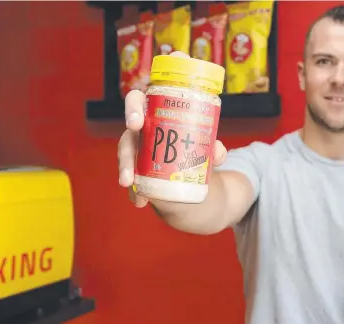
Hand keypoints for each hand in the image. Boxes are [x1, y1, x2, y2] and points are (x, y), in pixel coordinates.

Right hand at [117, 51, 227, 207]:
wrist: (193, 174)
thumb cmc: (194, 147)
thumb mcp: (206, 147)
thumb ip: (214, 149)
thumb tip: (218, 152)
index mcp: (155, 114)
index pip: (138, 101)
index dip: (133, 108)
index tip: (136, 123)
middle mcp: (142, 131)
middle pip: (127, 136)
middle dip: (126, 151)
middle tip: (130, 163)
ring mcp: (137, 152)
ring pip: (126, 158)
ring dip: (126, 172)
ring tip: (130, 186)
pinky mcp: (137, 171)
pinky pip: (132, 181)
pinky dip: (134, 192)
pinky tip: (140, 201)